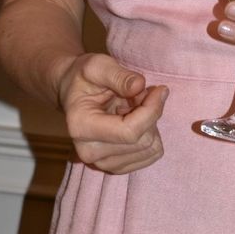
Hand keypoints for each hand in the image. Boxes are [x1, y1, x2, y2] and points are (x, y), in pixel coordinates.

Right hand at [58, 53, 168, 173]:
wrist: (73, 94)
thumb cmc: (84, 78)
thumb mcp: (97, 65)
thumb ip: (118, 75)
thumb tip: (139, 85)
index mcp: (81, 127)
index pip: (129, 132)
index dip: (151, 110)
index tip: (160, 90)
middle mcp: (89, 153)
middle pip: (143, 141)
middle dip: (150, 113)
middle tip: (139, 95)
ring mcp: (103, 164)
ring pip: (150, 149)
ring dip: (150, 124)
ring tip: (133, 107)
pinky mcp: (117, 168)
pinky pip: (151, 156)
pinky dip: (150, 135)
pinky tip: (135, 122)